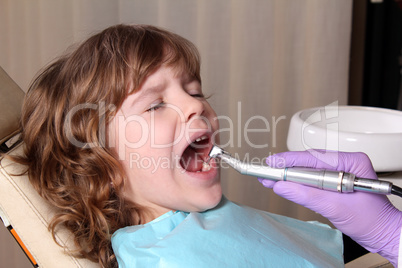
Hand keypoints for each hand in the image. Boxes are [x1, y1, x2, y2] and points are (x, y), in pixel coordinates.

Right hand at [259, 150, 401, 265]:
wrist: (384, 235)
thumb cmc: (372, 221)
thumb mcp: (336, 208)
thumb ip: (307, 196)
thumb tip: (282, 187)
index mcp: (351, 161)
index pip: (313, 158)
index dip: (289, 161)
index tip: (272, 164)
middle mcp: (346, 163)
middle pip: (309, 162)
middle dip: (286, 169)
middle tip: (266, 172)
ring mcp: (340, 173)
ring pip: (308, 171)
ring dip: (290, 177)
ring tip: (271, 179)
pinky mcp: (335, 183)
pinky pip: (312, 180)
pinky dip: (298, 184)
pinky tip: (285, 184)